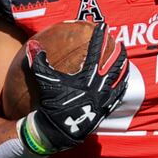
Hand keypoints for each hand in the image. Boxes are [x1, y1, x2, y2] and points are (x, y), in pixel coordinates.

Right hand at [25, 22, 128, 151]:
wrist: (59, 129)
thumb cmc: (52, 104)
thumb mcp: (45, 81)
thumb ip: (39, 62)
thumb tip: (32, 45)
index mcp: (86, 76)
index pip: (95, 51)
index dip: (99, 38)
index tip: (103, 27)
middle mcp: (99, 85)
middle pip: (114, 63)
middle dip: (117, 51)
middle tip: (119, 42)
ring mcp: (105, 97)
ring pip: (119, 78)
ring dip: (123, 66)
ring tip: (124, 58)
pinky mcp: (106, 108)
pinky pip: (119, 94)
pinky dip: (123, 85)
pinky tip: (124, 81)